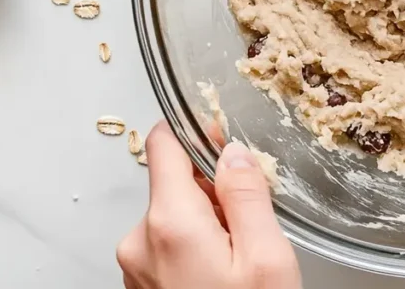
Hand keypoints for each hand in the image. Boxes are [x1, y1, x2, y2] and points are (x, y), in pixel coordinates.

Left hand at [117, 122, 300, 288]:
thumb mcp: (267, 258)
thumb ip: (248, 197)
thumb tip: (234, 155)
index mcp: (171, 222)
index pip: (162, 144)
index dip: (195, 131)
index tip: (222, 136)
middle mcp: (141, 240)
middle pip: (174, 182)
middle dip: (214, 187)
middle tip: (253, 217)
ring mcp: (137, 265)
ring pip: (174, 214)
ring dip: (207, 220)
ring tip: (241, 253)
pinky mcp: (142, 283)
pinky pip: (168, 244)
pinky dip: (196, 245)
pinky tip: (223, 270)